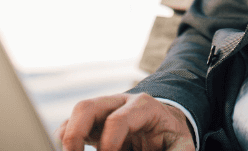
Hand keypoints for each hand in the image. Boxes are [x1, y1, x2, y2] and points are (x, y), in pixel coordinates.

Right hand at [58, 93, 193, 150]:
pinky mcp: (94, 123)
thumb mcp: (181, 144)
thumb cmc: (172, 135)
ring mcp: (104, 110)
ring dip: (68, 138)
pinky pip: (71, 125)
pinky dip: (66, 140)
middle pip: (88, 107)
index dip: (109, 144)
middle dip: (75, 135)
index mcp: (142, 106)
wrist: (167, 122)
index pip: (118, 120)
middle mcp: (119, 103)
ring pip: (77, 114)